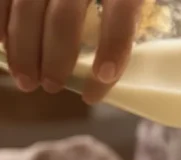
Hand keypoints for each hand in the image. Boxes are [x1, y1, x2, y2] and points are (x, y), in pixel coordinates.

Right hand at [0, 0, 142, 103]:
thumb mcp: (125, 3)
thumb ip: (121, 29)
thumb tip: (102, 80)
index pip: (122, 13)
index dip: (115, 45)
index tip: (105, 76)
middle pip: (64, 18)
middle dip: (56, 58)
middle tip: (52, 87)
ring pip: (28, 9)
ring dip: (24, 50)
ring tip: (27, 81)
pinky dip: (4, 26)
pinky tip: (7, 49)